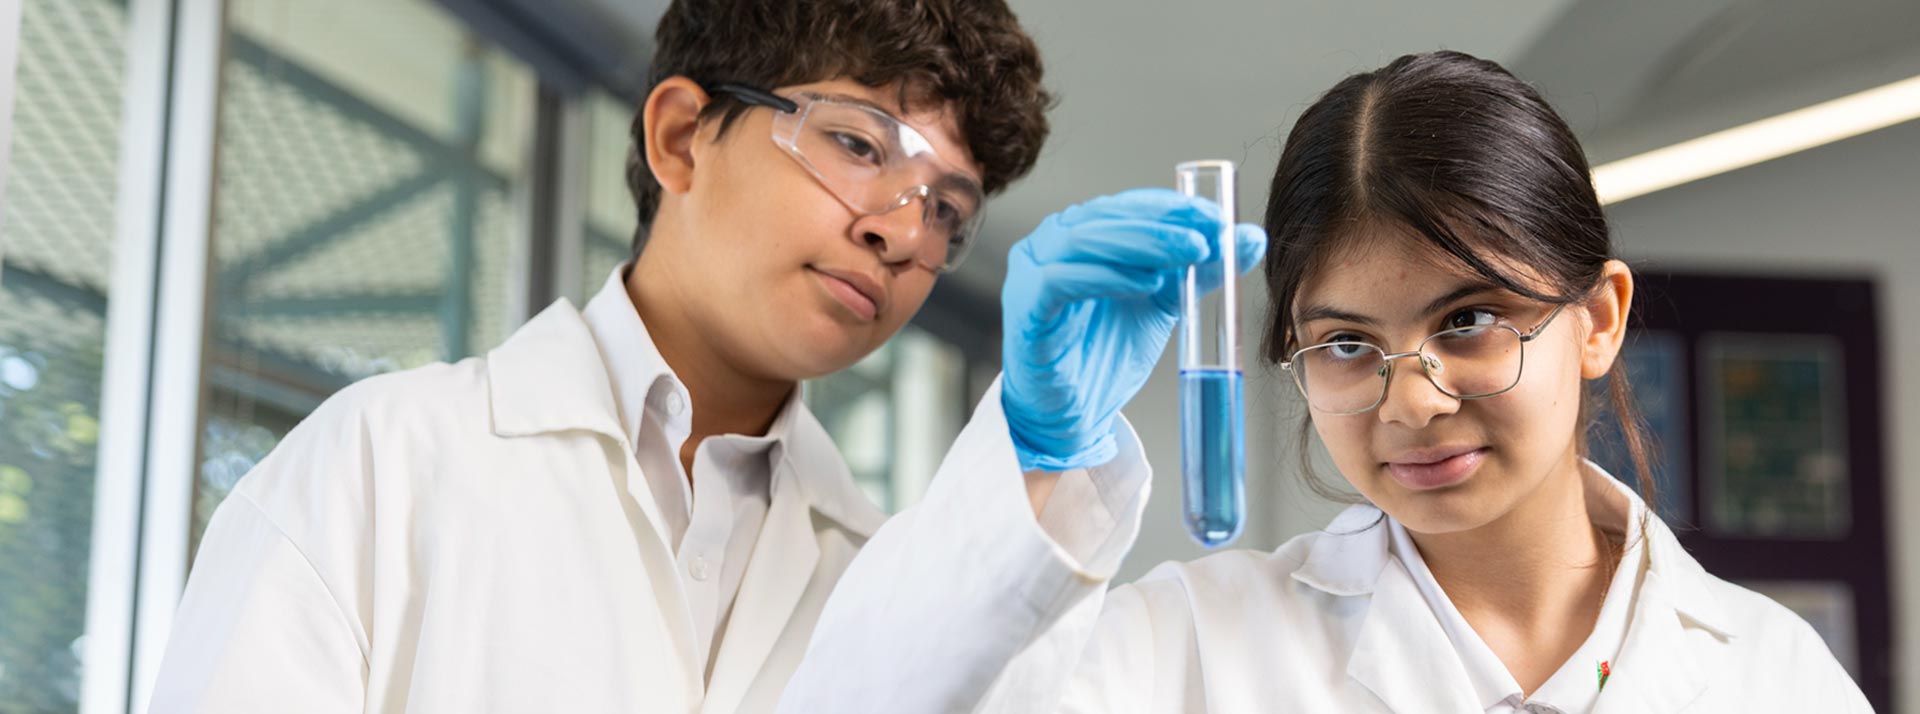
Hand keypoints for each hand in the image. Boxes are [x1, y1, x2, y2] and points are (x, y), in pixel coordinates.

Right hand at [1000, 188, 1266, 471]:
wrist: (1072, 416)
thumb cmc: (1104, 354)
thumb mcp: (1163, 303)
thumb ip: (1200, 270)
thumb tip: (1250, 238)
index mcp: (1081, 232)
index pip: (1128, 205)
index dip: (1173, 207)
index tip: (1218, 218)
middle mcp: (1051, 243)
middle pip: (1106, 215)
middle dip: (1163, 223)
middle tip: (1208, 236)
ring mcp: (1031, 272)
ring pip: (1085, 239)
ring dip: (1142, 243)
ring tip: (1188, 255)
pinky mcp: (1024, 308)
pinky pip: (1060, 280)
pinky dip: (1106, 277)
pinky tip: (1145, 284)